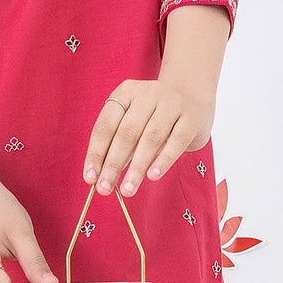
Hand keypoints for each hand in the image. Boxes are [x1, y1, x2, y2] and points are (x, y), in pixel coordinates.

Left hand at [82, 72, 214, 196]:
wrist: (193, 97)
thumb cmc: (154, 116)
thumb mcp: (134, 123)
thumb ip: (119, 145)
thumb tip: (101, 176)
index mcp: (126, 93)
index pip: (105, 125)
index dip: (96, 153)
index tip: (89, 178)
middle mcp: (148, 94)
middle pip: (126, 133)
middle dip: (113, 164)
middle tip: (105, 189)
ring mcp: (171, 103)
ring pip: (150, 138)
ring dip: (137, 166)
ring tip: (128, 189)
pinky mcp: (191, 117)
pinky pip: (176, 141)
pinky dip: (163, 160)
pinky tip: (152, 176)